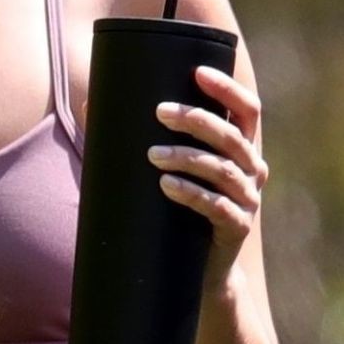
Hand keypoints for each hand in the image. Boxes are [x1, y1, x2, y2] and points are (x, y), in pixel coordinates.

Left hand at [148, 64, 266, 288]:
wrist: (195, 271)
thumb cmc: (175, 207)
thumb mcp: (165, 168)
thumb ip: (135, 136)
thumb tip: (92, 103)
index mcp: (240, 147)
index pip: (245, 109)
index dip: (227, 89)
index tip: (198, 72)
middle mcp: (252, 169)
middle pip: (232, 136)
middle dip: (197, 120)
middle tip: (161, 112)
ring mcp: (248, 200)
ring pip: (224, 170)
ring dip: (187, 157)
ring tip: (153, 154)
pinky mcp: (237, 228)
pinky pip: (219, 207)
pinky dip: (192, 194)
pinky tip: (166, 186)